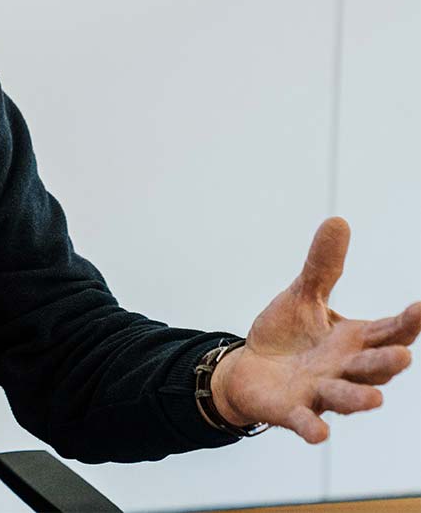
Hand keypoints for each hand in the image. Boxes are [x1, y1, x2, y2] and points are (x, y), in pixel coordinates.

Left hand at [211, 217, 420, 442]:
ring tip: (374, 401)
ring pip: (345, 397)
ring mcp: (320, 393)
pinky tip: (320, 435)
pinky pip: (305, 421)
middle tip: (401, 358)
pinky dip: (312, 427)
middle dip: (385, 365)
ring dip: (359, 400)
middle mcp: (344, 370)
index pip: (387, 332)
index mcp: (353, 341)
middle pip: (371, 369)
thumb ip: (323, 266)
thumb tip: (338, 220)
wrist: (249, 370)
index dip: (406, 323)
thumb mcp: (303, 295)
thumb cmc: (288, 335)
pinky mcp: (292, 410)